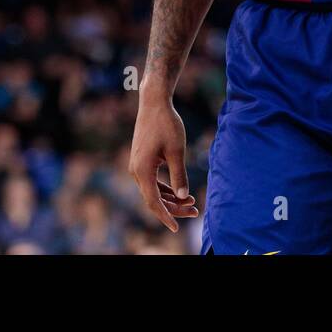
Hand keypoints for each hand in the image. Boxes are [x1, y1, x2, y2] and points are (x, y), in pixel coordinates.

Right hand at [129, 95, 198, 232]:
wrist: (154, 103)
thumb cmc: (167, 124)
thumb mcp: (176, 151)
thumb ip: (179, 175)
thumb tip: (183, 197)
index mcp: (143, 170)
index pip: (153, 202)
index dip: (165, 216)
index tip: (176, 228)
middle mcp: (136, 171)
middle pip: (153, 198)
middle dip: (174, 208)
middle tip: (195, 211)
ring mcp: (137, 166)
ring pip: (153, 190)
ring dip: (171, 198)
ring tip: (192, 202)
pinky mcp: (141, 161)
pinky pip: (152, 181)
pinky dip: (165, 188)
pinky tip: (180, 191)